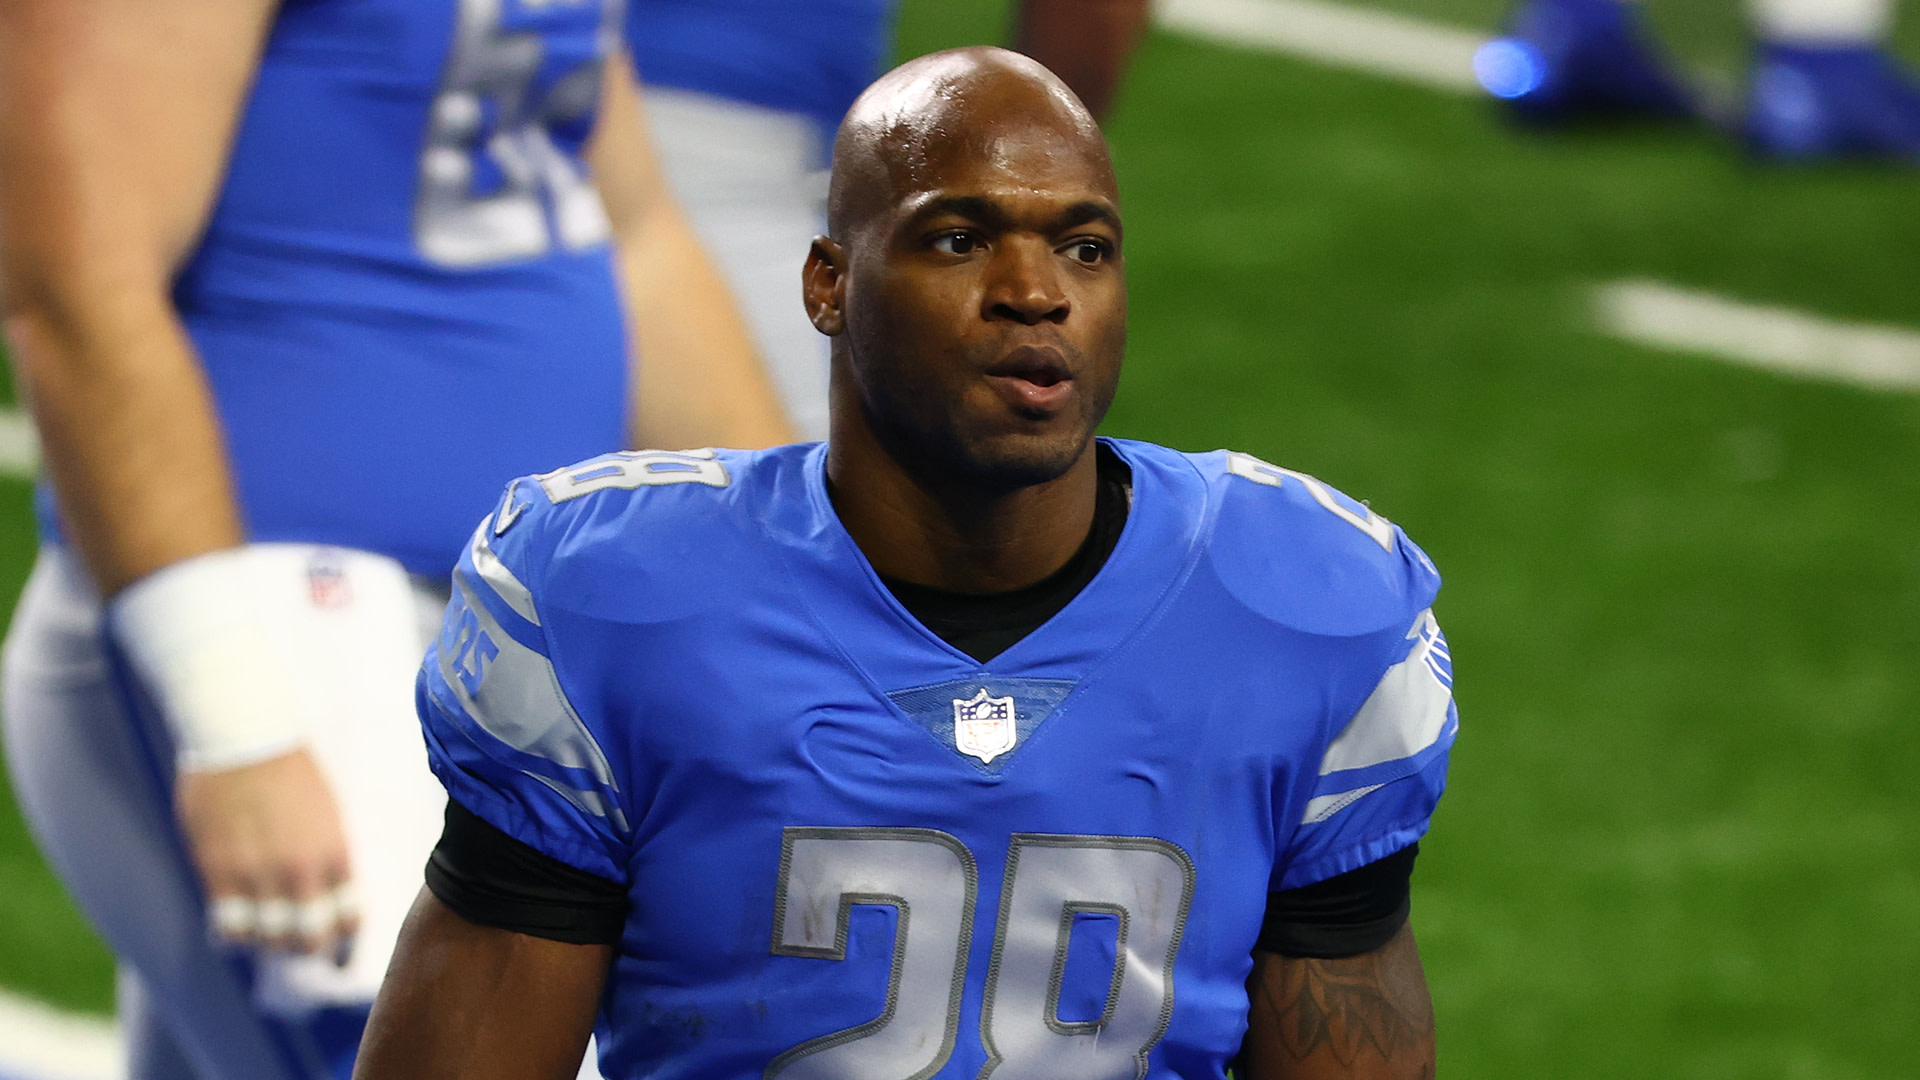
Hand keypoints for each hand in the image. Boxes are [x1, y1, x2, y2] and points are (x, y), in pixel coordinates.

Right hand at [175, 746, 358, 958]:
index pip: (348, 919)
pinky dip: (233, 935)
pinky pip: (227, 925)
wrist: (245, 736)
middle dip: (306, 949)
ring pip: (266, 940)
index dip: (343, 942)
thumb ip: (327, 857)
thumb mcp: (328, 813)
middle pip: (308, 939)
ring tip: (264, 937)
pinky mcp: (218, 871)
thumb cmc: (290, 770)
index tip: (337, 951)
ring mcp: (258, 874)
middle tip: (297, 946)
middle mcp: (301, 871)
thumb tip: (324, 895)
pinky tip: (234, 929)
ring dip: (267, 945)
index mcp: (336, 852)